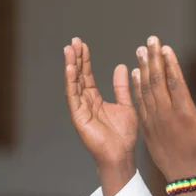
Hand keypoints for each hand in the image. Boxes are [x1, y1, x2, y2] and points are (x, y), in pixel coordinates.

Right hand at [65, 38, 137, 195]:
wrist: (122, 154)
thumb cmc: (124, 135)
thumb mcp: (126, 105)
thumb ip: (121, 87)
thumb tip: (121, 66)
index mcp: (95, 99)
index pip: (87, 75)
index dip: (85, 60)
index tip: (82, 44)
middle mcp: (85, 102)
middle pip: (78, 76)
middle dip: (76, 58)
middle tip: (73, 41)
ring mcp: (80, 109)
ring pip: (73, 83)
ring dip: (71, 66)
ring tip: (69, 49)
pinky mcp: (78, 117)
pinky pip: (73, 97)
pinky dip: (71, 82)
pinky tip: (70, 69)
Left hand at [132, 36, 195, 182]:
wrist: (189, 180)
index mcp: (185, 113)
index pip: (175, 81)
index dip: (169, 62)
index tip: (165, 46)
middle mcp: (167, 115)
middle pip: (157, 81)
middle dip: (154, 59)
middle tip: (150, 41)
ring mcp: (154, 122)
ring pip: (145, 90)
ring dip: (142, 69)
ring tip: (141, 52)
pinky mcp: (147, 129)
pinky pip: (139, 104)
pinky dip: (136, 88)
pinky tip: (135, 74)